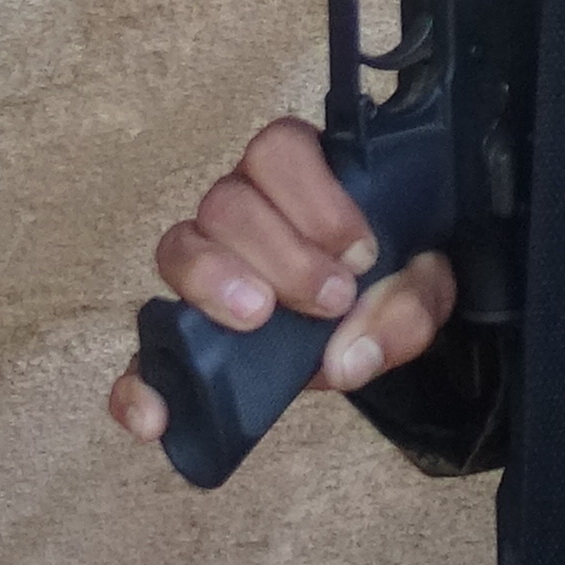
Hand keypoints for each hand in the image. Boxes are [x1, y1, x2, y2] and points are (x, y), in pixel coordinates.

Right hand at [106, 115, 459, 445]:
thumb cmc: (393, 278)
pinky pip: (145, 349)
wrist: (374, 320)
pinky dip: (141, 381)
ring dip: (214, 281)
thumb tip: (347, 357)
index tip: (361, 253)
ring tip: (256, 319)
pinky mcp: (184, 330)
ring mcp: (205, 265)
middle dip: (279, 251)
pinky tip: (154, 414)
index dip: (315, 197)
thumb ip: (406, 307)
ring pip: (178, 248)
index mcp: (300, 177)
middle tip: (329, 299)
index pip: (281, 150)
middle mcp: (242, 209)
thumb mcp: (422, 285)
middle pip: (227, 201)